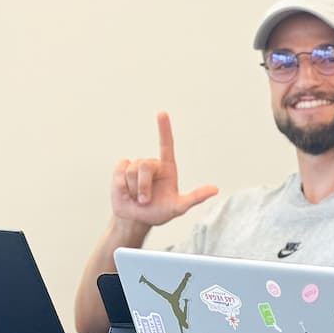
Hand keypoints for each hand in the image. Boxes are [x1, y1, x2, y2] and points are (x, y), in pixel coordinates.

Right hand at [110, 111, 218, 225]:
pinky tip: (125, 192)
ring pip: (131, 170)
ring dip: (133, 189)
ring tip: (136, 197)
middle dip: (143, 187)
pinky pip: (119, 171)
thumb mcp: (178, 207)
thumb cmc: (158, 213)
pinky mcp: (121, 170)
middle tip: (145, 200)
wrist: (135, 219)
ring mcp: (136, 166)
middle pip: (144, 165)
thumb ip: (195, 197)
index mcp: (167, 168)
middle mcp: (152, 165)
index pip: (166, 145)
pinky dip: (121, 185)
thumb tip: (214, 189)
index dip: (164, 128)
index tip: (162, 113)